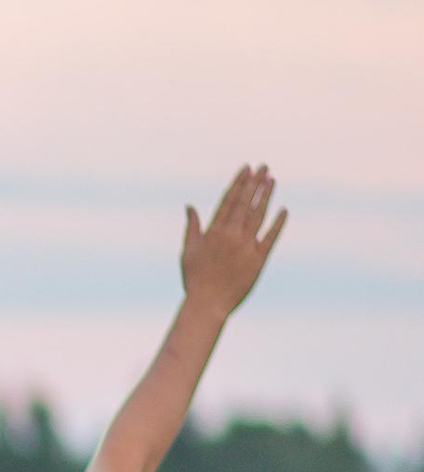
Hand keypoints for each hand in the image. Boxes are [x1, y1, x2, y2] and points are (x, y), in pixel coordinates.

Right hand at [181, 166, 285, 322]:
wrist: (207, 304)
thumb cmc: (195, 279)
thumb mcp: (188, 250)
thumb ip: (192, 226)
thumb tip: (190, 206)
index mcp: (214, 231)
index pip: (229, 200)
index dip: (239, 183)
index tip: (247, 168)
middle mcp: (231, 235)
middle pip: (245, 203)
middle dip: (255, 183)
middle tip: (264, 167)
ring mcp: (245, 247)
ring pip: (258, 215)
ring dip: (266, 196)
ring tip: (272, 180)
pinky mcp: (258, 260)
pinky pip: (271, 238)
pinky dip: (278, 223)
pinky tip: (283, 210)